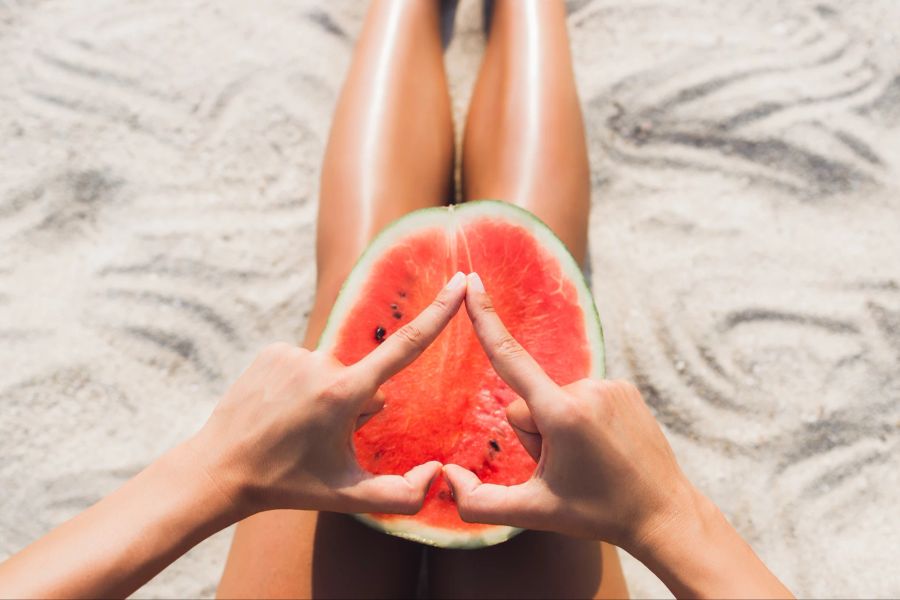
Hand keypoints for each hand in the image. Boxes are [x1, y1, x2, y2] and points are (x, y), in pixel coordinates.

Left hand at [191, 271, 467, 517]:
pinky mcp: (272, 349)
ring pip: (336, 372)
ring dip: (329, 396)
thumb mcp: (347, 496)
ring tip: (296, 427)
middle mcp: (320, 364)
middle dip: (356, 406)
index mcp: (343, 394)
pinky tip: (281, 409)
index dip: (438, 314)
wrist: (220, 468)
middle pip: (365, 381)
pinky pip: (309, 363)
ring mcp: (293, 354)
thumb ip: (402, 496)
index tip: (460, 281)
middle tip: (320, 439)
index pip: (404, 347)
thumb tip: (438, 473)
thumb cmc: (288, 485)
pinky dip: (304, 385)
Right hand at [443, 273, 696, 550]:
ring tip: (588, 460)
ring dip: (558, 428)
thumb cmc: (597, 514)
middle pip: (527, 403)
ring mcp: (609, 385)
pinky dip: (580, 419)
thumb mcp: (534, 513)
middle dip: (534, 434)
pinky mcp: (624, 387)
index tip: (473, 282)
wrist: (663, 513)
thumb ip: (479, 502)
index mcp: (561, 414)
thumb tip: (445, 478)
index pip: (510, 357)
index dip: (485, 319)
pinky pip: (579, 396)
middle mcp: (586, 389)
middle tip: (565, 468)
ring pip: (553, 400)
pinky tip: (602, 446)